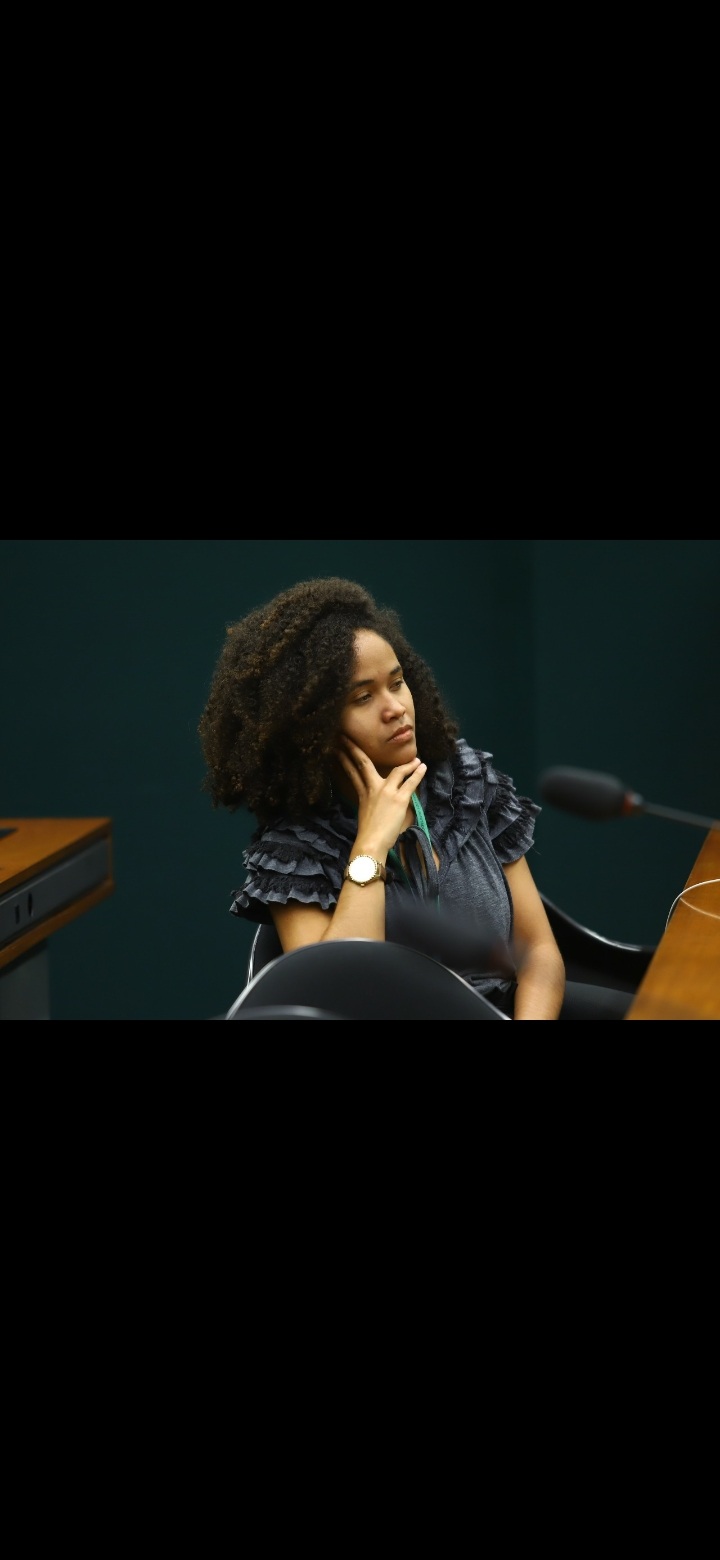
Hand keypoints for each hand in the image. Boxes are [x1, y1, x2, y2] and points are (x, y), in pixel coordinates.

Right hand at [336, 736, 426, 855]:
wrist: (371, 843)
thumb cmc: (369, 834)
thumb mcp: (364, 814)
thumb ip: (369, 803)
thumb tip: (375, 800)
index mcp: (363, 794)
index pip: (352, 772)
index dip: (345, 759)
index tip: (339, 749)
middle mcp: (373, 789)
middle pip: (364, 763)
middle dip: (355, 749)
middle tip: (347, 737)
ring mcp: (386, 792)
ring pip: (397, 771)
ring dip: (407, 764)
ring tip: (416, 759)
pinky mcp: (399, 799)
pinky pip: (410, 782)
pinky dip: (418, 773)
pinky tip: (422, 767)